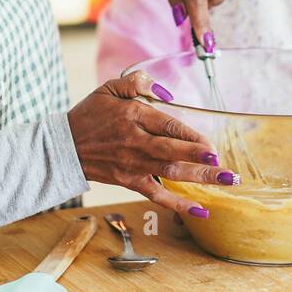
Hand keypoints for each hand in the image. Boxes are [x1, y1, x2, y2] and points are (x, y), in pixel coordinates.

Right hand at [67, 70, 239, 217]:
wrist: (65, 146)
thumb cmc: (90, 114)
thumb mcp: (110, 87)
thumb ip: (138, 82)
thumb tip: (167, 92)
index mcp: (133, 116)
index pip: (168, 127)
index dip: (191, 138)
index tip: (212, 146)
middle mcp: (135, 142)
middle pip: (173, 154)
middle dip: (202, 162)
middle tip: (226, 169)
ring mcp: (133, 165)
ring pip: (171, 174)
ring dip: (200, 179)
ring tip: (226, 182)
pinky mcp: (130, 182)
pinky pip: (158, 195)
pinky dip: (179, 204)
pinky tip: (201, 209)